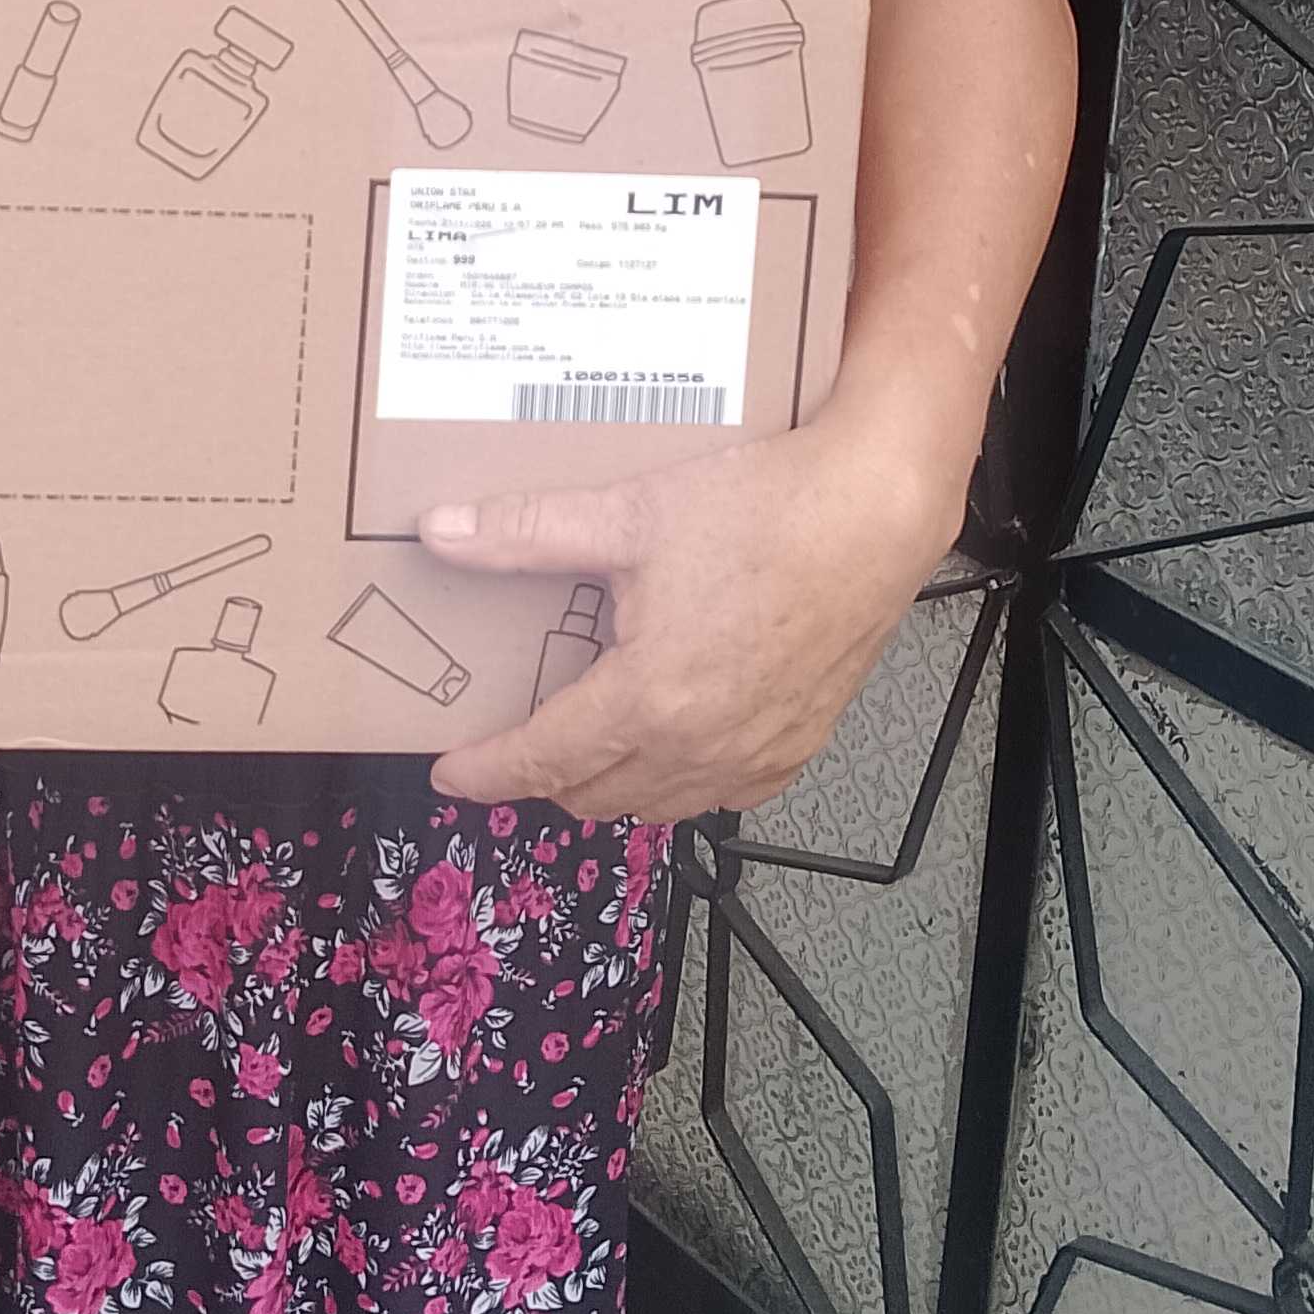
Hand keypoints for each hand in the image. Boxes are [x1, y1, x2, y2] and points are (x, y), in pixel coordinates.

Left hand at [415, 403, 960, 820]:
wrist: (873, 514)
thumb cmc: (763, 510)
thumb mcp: (629, 514)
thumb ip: (525, 532)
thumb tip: (440, 531)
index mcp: (648, 699)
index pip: (542, 761)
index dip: (487, 773)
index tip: (451, 774)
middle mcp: (700, 746)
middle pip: (594, 795)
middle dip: (543, 777)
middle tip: (516, 740)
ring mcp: (754, 756)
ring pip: (657, 803)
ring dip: (609, 784)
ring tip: (585, 740)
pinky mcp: (797, 747)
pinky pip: (721, 793)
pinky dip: (679, 781)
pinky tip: (672, 738)